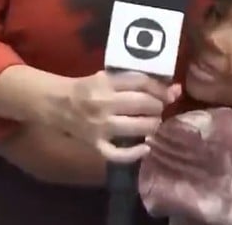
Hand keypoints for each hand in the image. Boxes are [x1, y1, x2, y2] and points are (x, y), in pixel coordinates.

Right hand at [61, 70, 180, 163]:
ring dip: (152, 125)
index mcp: (106, 83)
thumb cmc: (86, 87)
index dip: (161, 88)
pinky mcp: (95, 145)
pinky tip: (145, 148)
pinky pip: (118, 154)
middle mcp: (104, 104)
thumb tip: (174, 89)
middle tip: (157, 108)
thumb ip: (137, 82)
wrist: (57, 104)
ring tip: (152, 122)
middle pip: (144, 104)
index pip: (143, 83)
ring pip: (137, 127)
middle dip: (158, 106)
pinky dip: (135, 153)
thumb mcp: (108, 77)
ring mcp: (100, 127)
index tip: (168, 93)